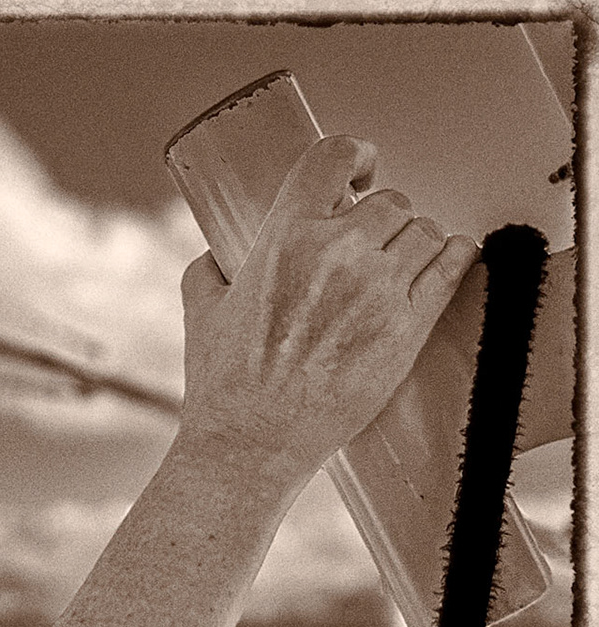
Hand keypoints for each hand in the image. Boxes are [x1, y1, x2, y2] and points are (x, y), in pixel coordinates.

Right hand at [176, 134, 476, 483]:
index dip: (356, 156)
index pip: (334, 157)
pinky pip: (453, 265)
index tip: (360, 171)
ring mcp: (377, 290)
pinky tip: (440, 265)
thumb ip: (211, 270)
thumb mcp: (201, 312)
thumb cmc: (224, 386)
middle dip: (380, 220)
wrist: (251, 443)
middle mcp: (335, 254)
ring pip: (425, 231)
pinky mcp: (407, 326)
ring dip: (414, 244)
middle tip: (370, 244)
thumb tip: (219, 256)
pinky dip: (451, 259)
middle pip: (390, 201)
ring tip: (397, 267)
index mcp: (284, 239)